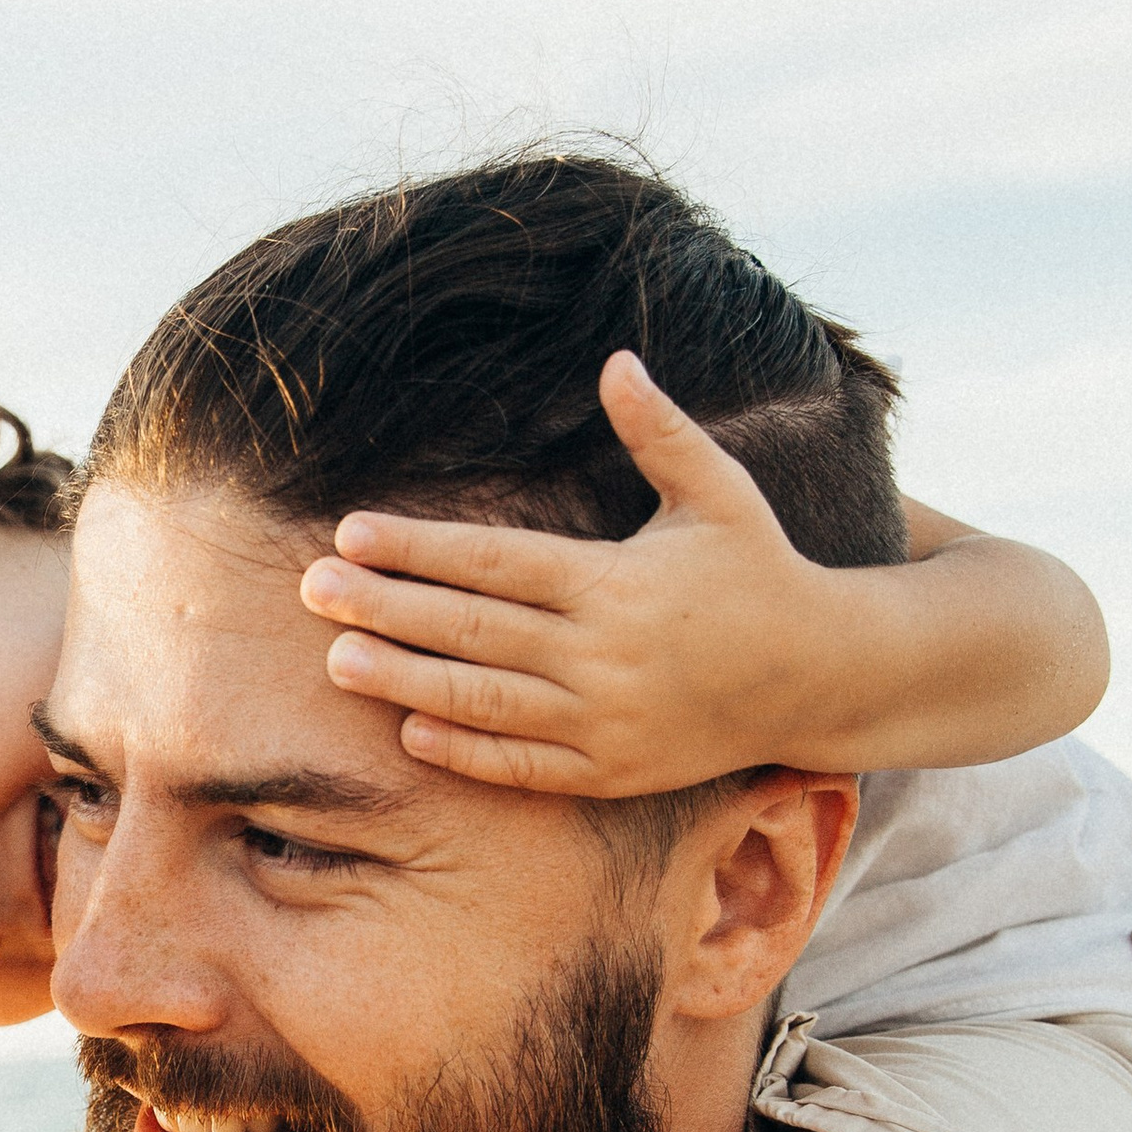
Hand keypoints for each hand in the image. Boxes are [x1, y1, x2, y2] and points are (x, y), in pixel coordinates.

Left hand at [298, 353, 843, 795]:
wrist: (821, 675)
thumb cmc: (761, 570)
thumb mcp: (719, 492)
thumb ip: (659, 432)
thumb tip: (615, 360)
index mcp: (616, 583)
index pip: (493, 562)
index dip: (418, 548)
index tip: (351, 532)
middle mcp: (603, 656)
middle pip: (471, 630)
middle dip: (386, 608)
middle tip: (310, 590)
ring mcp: (605, 722)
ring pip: (483, 701)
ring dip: (403, 682)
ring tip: (336, 660)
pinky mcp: (613, 771)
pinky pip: (524, 767)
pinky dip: (465, 752)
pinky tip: (409, 731)